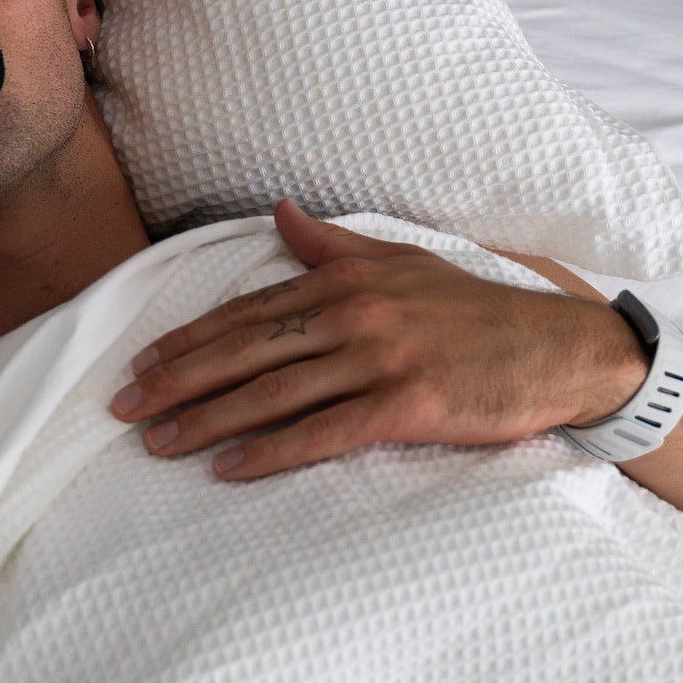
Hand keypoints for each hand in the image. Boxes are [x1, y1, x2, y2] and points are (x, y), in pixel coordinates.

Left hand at [110, 200, 646, 480]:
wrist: (558, 349)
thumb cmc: (477, 311)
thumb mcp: (403, 262)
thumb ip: (334, 245)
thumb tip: (280, 214)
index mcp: (348, 279)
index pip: (250, 310)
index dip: (190, 339)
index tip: (142, 363)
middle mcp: (356, 313)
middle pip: (247, 350)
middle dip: (179, 379)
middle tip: (124, 406)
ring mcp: (380, 359)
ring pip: (274, 392)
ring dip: (209, 419)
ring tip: (159, 442)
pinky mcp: (407, 405)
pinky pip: (324, 432)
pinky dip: (271, 451)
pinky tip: (228, 468)